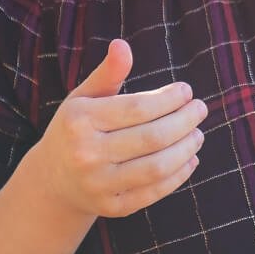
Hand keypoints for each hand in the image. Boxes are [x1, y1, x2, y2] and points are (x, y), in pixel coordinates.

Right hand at [31, 38, 206, 219]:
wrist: (54, 180)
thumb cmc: (76, 129)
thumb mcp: (84, 97)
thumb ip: (107, 73)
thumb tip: (122, 45)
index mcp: (79, 120)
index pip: (137, 108)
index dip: (169, 99)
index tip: (186, 91)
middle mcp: (86, 154)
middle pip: (152, 138)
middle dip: (184, 121)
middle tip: (200, 110)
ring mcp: (99, 185)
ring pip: (157, 167)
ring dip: (186, 149)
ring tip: (198, 133)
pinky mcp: (113, 208)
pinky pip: (154, 192)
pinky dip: (179, 175)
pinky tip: (190, 158)